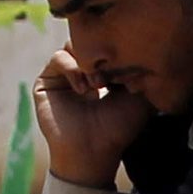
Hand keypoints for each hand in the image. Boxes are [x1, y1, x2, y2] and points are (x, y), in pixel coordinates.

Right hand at [34, 48, 147, 188]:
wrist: (93, 152)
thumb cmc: (118, 129)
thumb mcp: (140, 98)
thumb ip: (144, 72)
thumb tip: (146, 49)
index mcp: (103, 73)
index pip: (107, 45)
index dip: (118, 50)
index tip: (128, 67)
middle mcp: (81, 72)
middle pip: (89, 41)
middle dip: (102, 54)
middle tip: (112, 75)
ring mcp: (63, 76)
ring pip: (73, 45)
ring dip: (87, 61)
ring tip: (98, 84)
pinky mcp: (46, 81)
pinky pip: (58, 57)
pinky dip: (72, 67)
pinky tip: (84, 89)